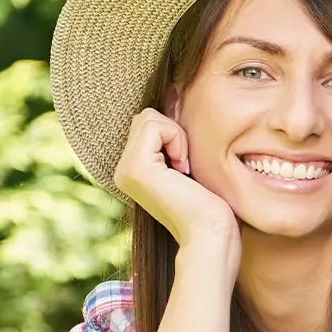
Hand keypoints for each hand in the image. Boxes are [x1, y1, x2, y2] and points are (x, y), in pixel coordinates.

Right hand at [111, 108, 239, 284]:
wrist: (209, 232)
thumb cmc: (207, 202)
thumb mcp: (183, 164)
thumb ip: (170, 141)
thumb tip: (173, 99)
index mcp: (130, 170)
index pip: (146, 124)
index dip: (172, 134)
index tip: (185, 166)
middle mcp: (122, 170)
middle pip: (144, 117)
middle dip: (172, 131)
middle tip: (184, 164)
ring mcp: (125, 170)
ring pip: (148, 118)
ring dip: (176, 136)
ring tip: (183, 167)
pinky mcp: (136, 168)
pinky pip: (156, 126)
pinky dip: (176, 139)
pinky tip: (182, 168)